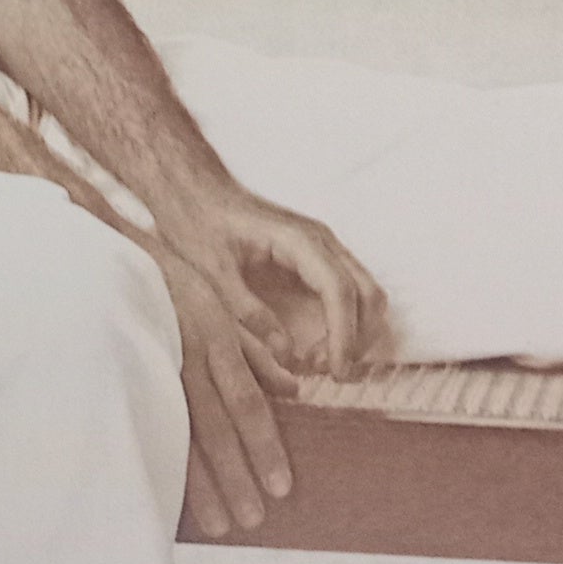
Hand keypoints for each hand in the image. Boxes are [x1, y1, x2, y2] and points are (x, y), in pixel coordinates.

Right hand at [151, 241, 297, 538]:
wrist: (106, 247)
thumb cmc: (168, 276)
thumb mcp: (217, 303)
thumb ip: (255, 348)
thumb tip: (293, 389)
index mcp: (215, 334)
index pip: (246, 400)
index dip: (265, 444)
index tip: (282, 486)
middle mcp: (186, 351)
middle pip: (216, 423)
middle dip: (236, 474)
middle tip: (254, 520)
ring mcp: (151, 361)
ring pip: (179, 429)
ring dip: (200, 482)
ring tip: (218, 523)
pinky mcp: (123, 365)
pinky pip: (144, 416)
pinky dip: (158, 455)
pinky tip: (166, 489)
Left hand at [152, 177, 388, 381]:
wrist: (195, 190)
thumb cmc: (199, 223)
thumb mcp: (214, 271)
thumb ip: (248, 311)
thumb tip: (285, 353)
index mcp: (298, 239)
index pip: (340, 291)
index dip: (344, 336)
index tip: (336, 373)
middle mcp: (321, 240)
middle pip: (367, 294)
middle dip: (356, 339)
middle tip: (324, 372)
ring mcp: (324, 247)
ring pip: (366, 294)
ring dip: (356, 333)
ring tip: (319, 362)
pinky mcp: (319, 257)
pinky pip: (351, 292)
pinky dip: (348, 323)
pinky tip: (320, 346)